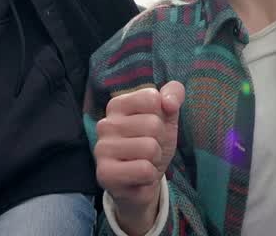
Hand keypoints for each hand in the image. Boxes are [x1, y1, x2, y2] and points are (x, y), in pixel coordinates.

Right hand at [94, 81, 185, 234]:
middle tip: (149, 150)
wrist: (143, 181)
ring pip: (149, 147)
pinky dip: (149, 175)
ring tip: (144, 162)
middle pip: (152, 124)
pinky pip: (143, 169)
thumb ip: (173, 94)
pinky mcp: (105, 173)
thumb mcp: (168, 116)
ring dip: (155, 159)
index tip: (153, 128)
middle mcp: (105, 124)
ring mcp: (102, 148)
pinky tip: (139, 177)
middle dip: (159, 141)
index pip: (151, 98)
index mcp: (117, 105)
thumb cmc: (153, 143)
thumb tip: (169, 102)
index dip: (162, 116)